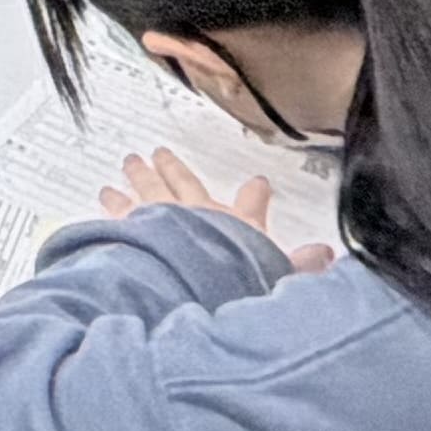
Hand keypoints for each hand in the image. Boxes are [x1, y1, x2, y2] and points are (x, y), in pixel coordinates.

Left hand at [98, 143, 336, 272]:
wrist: (194, 278)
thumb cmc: (235, 278)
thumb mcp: (276, 274)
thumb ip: (301, 266)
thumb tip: (326, 256)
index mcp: (235, 224)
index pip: (252, 203)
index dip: (257, 193)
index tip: (258, 184)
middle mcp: (198, 213)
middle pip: (184, 183)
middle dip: (173, 167)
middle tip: (159, 152)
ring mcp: (162, 216)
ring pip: (149, 188)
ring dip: (140, 176)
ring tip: (130, 162)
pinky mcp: (133, 227)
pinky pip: (120, 210)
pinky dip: (113, 203)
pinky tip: (105, 195)